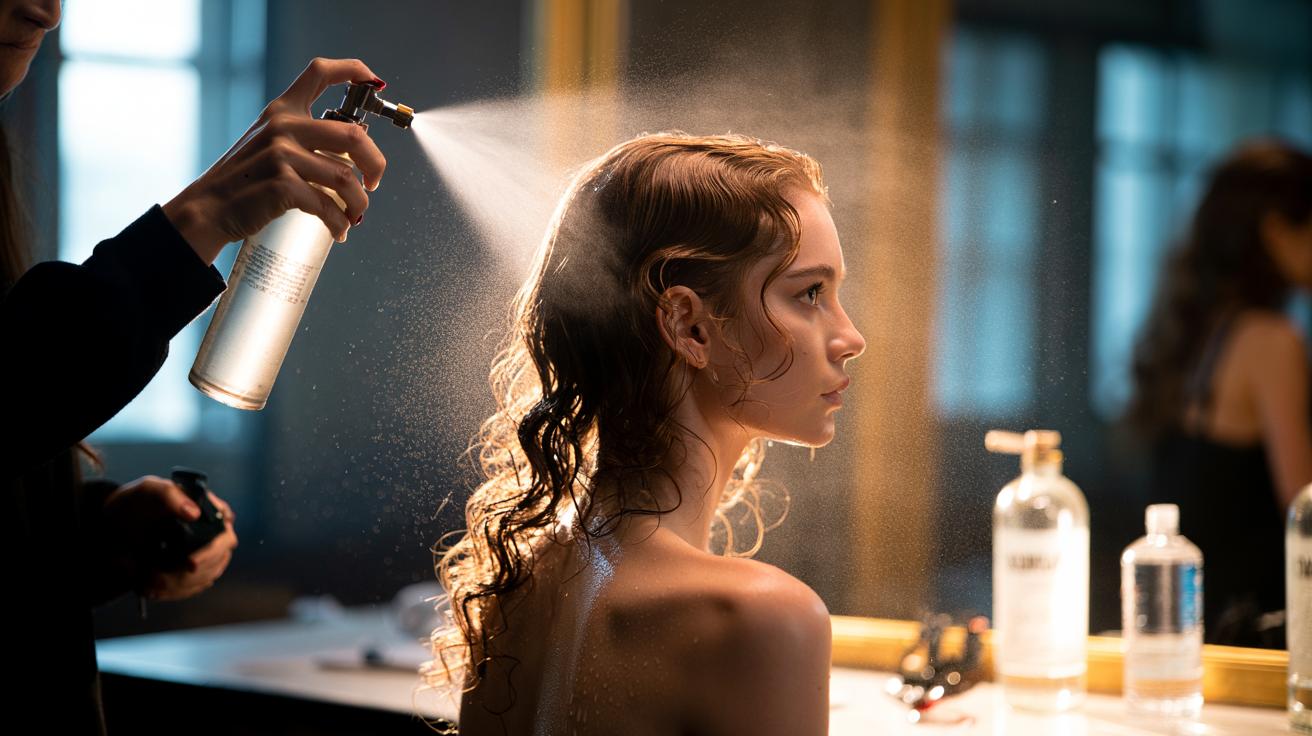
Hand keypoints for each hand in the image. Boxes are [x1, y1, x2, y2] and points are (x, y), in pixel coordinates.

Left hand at [102, 476, 239, 600]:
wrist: (114, 527)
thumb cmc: (135, 503)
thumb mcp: (148, 491)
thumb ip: (169, 495)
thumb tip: (193, 513)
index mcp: (208, 507)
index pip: (225, 526)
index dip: (213, 548)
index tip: (190, 563)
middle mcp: (212, 530)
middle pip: (220, 556)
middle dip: (193, 572)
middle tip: (162, 576)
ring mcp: (205, 552)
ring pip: (208, 575)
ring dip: (179, 584)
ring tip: (148, 581)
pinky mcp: (193, 570)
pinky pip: (194, 587)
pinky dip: (173, 592)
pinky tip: (151, 589)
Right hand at [162, 57, 388, 263]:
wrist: (210, 207)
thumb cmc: (246, 178)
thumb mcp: (268, 141)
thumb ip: (303, 137)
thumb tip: (354, 154)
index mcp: (283, 110)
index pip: (320, 72)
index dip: (353, 70)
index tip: (375, 81)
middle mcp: (284, 126)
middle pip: (353, 135)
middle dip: (376, 164)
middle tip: (375, 183)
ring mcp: (282, 155)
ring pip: (346, 178)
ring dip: (359, 203)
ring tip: (355, 215)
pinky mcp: (282, 185)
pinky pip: (327, 205)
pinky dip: (339, 222)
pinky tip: (340, 230)